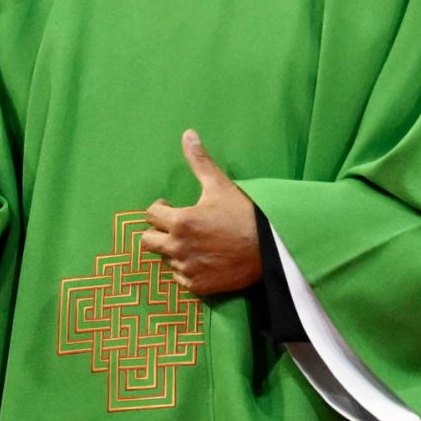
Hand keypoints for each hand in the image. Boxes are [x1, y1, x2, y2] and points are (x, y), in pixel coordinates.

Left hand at [141, 130, 261, 296]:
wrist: (273, 248)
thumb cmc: (246, 213)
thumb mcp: (220, 185)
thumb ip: (199, 162)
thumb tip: (188, 134)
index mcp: (180, 221)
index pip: (150, 215)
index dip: (160, 208)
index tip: (169, 206)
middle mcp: (178, 247)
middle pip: (147, 240)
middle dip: (158, 231)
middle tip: (176, 226)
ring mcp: (187, 268)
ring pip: (164, 259)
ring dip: (172, 250)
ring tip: (192, 241)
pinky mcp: (198, 285)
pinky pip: (179, 278)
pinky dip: (185, 269)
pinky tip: (201, 258)